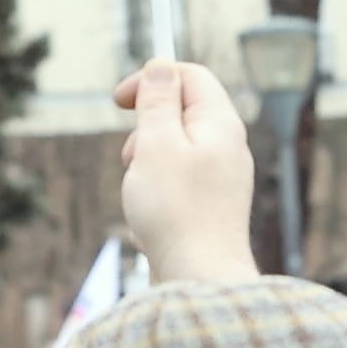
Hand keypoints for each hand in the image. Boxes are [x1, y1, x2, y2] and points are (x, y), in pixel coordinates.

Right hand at [112, 62, 259, 284]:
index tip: (119, 100)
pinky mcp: (209, 206)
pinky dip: (154, 192)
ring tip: (141, 192)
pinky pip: (174, 183)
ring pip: (172, 150)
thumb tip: (161, 67)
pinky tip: (149, 219)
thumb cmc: (176, 211)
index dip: (152, 78)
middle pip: (179, 113)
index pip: (191, 76)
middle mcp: (227, 147)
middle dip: (145, 128)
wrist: (198, 280)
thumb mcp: (157, 143)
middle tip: (134, 158)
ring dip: (145, 163)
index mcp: (221, 124)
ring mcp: (220, 178)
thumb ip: (158, 102)